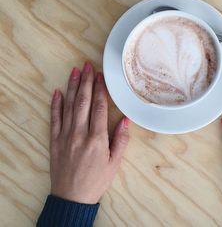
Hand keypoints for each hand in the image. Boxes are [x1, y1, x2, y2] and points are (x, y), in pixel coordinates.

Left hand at [50, 61, 129, 203]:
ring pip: (68, 107)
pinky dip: (55, 104)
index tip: (100, 76)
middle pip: (83, 102)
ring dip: (72, 87)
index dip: (100, 89)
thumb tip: (125, 119)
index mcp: (97, 139)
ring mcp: (65, 136)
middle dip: (86, 81)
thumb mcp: (115, 163)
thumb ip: (121, 140)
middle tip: (87, 65)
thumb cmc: (97, 180)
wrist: (72, 197)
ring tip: (75, 72)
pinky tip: (58, 92)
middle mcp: (79, 134)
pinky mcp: (55, 141)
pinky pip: (55, 119)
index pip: (98, 108)